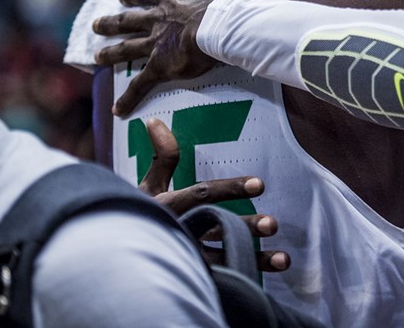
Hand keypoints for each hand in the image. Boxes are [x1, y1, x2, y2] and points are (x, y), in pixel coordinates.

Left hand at [92, 0, 240, 116]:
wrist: (220, 25)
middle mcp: (155, 19)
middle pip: (127, 21)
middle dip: (111, 23)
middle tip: (96, 25)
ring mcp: (155, 43)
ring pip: (127, 49)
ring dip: (111, 54)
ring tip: (97, 58)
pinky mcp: (159, 66)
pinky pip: (141, 84)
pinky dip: (128, 98)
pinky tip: (117, 110)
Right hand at [139, 118, 289, 272]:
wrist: (119, 257)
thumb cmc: (137, 216)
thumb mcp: (147, 186)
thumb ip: (161, 157)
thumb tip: (155, 120)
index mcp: (168, 207)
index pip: (202, 194)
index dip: (230, 189)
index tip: (259, 184)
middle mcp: (179, 232)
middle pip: (218, 229)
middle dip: (246, 227)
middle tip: (273, 224)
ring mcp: (186, 259)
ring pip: (224, 259)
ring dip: (255, 260)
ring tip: (284, 260)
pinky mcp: (192, 277)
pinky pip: (221, 279)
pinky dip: (243, 280)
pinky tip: (265, 283)